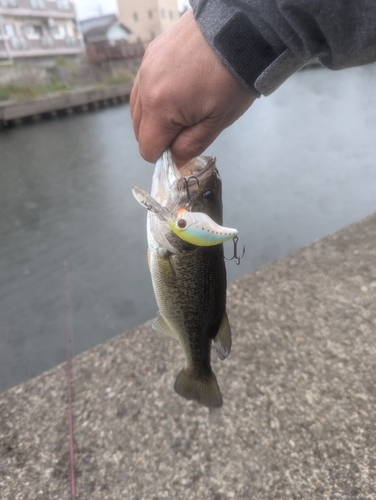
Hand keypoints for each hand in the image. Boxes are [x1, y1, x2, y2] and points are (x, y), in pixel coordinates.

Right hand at [130, 9, 256, 166]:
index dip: (164, 155)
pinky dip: (154, 95)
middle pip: (138, 130)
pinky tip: (177, 88)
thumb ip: (191, 145)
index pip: (147, 148)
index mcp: (160, 108)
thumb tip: (175, 161)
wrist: (239, 29)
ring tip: (183, 107)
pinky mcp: (151, 53)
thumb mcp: (218, 121)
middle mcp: (145, 87)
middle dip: (159, 136)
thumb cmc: (233, 78)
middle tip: (187, 126)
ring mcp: (145, 67)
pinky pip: (143, 85)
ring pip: (137, 107)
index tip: (182, 146)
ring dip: (155, 116)